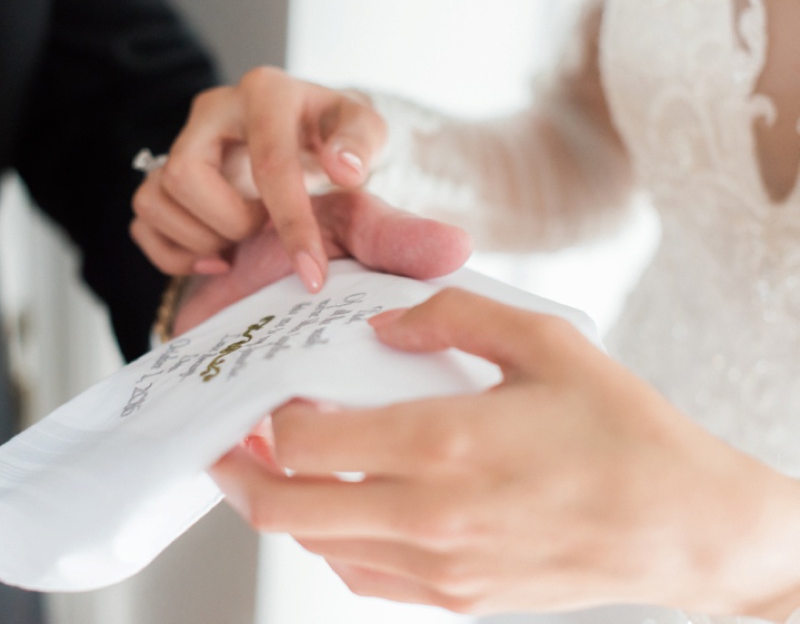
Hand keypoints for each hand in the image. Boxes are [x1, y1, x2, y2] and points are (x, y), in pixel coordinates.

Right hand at [130, 66, 386, 291]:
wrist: (305, 130)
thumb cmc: (334, 133)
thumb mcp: (364, 128)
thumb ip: (361, 142)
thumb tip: (344, 170)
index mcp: (264, 93)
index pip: (268, 162)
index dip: (291, 223)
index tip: (312, 274)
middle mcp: (211, 110)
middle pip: (186, 176)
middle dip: (230, 223)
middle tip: (262, 229)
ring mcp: (180, 142)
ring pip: (154, 200)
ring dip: (200, 240)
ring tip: (241, 240)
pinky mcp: (162, 175)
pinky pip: (143, 223)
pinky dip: (175, 254)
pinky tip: (217, 258)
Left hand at [210, 290, 799, 619]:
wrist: (682, 526)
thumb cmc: (621, 431)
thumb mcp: (544, 341)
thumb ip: (452, 317)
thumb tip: (384, 325)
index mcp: (442, 443)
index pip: (305, 443)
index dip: (268, 422)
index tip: (265, 401)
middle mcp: (428, 515)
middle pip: (288, 510)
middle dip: (241, 477)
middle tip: (230, 448)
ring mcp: (440, 567)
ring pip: (320, 548)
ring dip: (286, 510)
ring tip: (284, 473)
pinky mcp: (458, 598)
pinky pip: (365, 580)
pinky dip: (336, 546)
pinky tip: (346, 513)